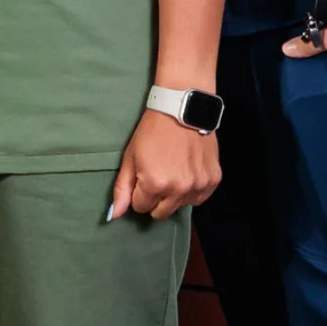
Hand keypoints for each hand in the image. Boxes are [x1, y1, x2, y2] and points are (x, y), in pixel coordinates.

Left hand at [109, 106, 220, 220]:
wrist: (182, 110)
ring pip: (180, 206)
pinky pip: (199, 199)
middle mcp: (178, 189)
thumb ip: (122, 189)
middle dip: (156, 199)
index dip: (139, 194)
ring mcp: (198, 185)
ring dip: (175, 195)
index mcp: (155, 185)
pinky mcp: (213, 180)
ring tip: (174, 171)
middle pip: (161, 212)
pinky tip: (187, 172)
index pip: (141, 208)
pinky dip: (192, 190)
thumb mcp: (130, 157)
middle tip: (157, 176)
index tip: (143, 177)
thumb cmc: (152, 132)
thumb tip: (113, 216)